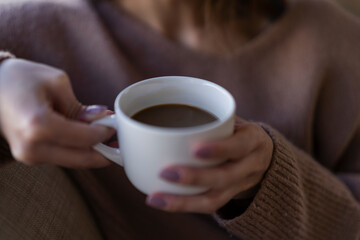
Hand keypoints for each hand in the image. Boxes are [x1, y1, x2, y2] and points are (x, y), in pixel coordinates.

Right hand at [0, 59, 112, 167]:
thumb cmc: (18, 78)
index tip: (116, 126)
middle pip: (81, 158)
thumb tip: (103, 119)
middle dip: (104, 151)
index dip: (105, 133)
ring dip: (92, 152)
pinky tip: (87, 139)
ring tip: (106, 138)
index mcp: (38, 126)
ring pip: (73, 161)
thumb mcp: (55, 83)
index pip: (84, 138)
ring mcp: (28, 156)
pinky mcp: (29, 157)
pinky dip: (78, 151)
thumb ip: (80, 107)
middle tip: (119, 142)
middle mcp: (32, 147)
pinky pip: (62, 157)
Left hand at [146, 118, 273, 212]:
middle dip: (195, 177)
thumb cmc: (239, 132)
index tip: (194, 148)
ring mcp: (241, 185)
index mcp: (253, 139)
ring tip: (156, 198)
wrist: (265, 155)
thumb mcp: (235, 120)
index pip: (240, 145)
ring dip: (183, 201)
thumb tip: (158, 109)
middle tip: (165, 172)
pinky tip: (162, 202)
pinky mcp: (230, 197)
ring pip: (215, 199)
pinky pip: (208, 205)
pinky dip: (184, 205)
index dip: (220, 149)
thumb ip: (209, 116)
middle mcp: (251, 165)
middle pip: (225, 177)